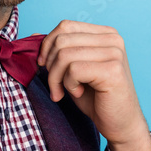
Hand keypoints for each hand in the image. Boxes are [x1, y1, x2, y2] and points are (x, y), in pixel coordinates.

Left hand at [35, 20, 150, 150]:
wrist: (120, 124)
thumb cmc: (96, 98)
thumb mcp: (72, 70)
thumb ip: (58, 51)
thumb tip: (31, 36)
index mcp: (104, 34)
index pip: (65, 26)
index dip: (47, 46)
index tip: (45, 67)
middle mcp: (113, 39)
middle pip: (62, 40)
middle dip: (50, 66)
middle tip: (56, 86)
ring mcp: (114, 53)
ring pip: (65, 55)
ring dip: (57, 78)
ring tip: (64, 92)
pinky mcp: (113, 70)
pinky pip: (74, 69)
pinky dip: (68, 85)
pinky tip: (79, 93)